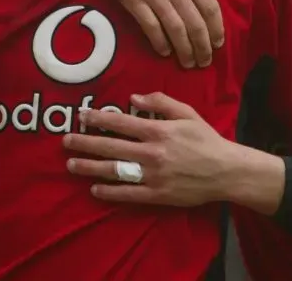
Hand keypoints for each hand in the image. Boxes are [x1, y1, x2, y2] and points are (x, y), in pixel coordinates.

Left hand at [63, 92, 240, 206]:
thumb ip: (160, 102)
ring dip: (90, 167)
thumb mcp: (187, 113)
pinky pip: (128, 194)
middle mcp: (152, 153)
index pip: (120, 123)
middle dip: (85, 143)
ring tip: (71, 165)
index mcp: (158, 130)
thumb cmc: (206, 139)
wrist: (226, 171)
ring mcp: (153, 176)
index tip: (81, 116)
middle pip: (111, 147)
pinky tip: (94, 188)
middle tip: (65, 141)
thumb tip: (133, 97)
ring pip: (115, 171)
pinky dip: (110, 192)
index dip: (98, 119)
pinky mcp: (157, 195)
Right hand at [94, 0, 231, 68]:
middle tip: (204, 61)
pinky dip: (160, 43)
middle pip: (195, 25)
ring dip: (184, 51)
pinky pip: (151, 28)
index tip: (218, 43)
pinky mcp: (134, 2)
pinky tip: (164, 51)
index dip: (217, 29)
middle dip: (203, 48)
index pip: (210, 8)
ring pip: (176, 30)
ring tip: (188, 63)